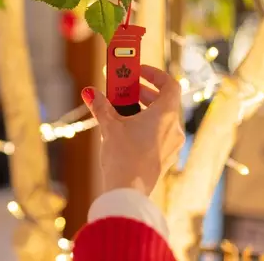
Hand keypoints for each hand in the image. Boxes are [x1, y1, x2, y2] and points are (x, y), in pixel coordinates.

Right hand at [81, 65, 184, 195]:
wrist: (128, 191)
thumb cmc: (122, 155)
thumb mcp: (109, 126)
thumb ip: (101, 106)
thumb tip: (89, 92)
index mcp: (166, 115)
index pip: (170, 84)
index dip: (154, 74)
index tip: (136, 71)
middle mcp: (174, 128)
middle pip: (164, 101)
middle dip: (143, 92)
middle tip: (123, 89)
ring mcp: (172, 145)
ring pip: (161, 118)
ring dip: (142, 109)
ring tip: (120, 110)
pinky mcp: (165, 158)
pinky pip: (159, 134)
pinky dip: (145, 126)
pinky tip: (125, 131)